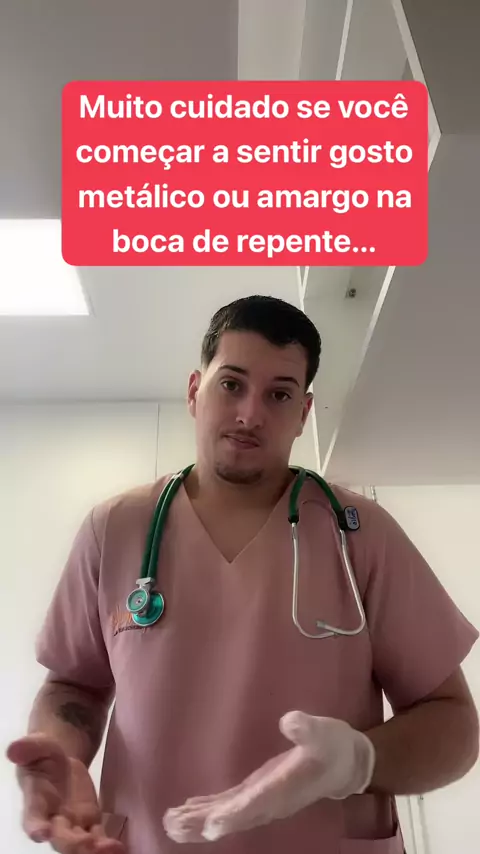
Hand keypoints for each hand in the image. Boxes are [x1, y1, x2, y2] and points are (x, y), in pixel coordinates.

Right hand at [7, 733, 124, 851]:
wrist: (60, 759)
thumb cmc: (43, 755)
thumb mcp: (37, 746)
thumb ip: (28, 748)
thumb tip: (13, 749)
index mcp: (35, 803)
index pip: (32, 818)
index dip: (36, 827)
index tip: (42, 833)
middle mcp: (52, 820)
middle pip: (60, 838)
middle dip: (72, 844)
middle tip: (86, 844)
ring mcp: (73, 824)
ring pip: (81, 842)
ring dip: (93, 849)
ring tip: (111, 849)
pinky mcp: (90, 821)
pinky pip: (98, 836)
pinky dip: (107, 844)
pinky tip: (118, 848)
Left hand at [163, 712, 375, 842]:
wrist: (346, 765)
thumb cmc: (335, 746)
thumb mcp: (325, 733)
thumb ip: (308, 728)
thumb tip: (290, 721)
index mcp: (285, 788)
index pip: (255, 804)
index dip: (233, 815)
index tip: (210, 826)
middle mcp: (271, 801)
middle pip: (234, 817)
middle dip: (204, 824)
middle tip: (172, 827)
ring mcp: (263, 800)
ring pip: (228, 815)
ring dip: (199, 820)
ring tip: (170, 823)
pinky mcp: (259, 793)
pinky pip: (231, 806)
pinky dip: (209, 810)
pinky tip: (189, 810)